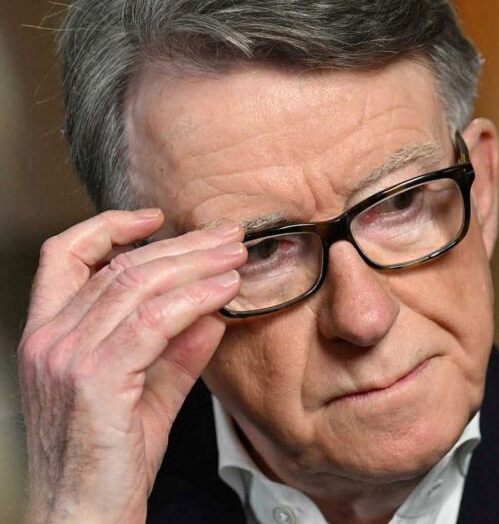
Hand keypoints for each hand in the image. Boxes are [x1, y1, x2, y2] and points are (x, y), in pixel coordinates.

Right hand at [17, 209, 246, 523]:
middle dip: (181, 245)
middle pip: (119, 265)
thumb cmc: (110, 465)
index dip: (108, 226)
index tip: (156, 218)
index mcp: (48, 336)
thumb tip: (211, 311)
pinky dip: (194, 299)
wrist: (82, 518)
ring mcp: (66, 356)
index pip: (63, 256)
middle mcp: (49, 339)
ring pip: (138, 284)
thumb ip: (176, 352)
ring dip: (196, 264)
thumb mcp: (147, 396)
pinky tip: (225, 292)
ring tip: (236, 257)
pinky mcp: (95, 378)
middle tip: (228, 237)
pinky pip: (154, 321)